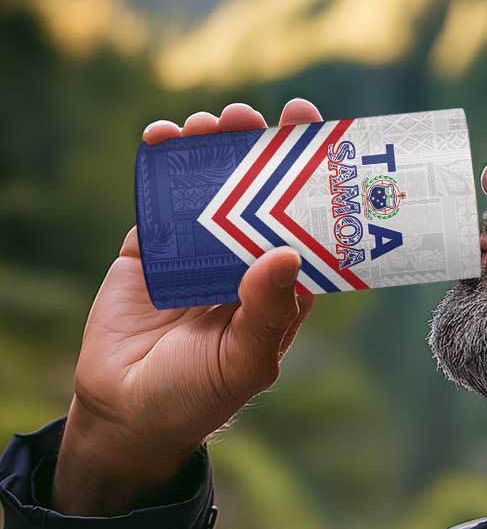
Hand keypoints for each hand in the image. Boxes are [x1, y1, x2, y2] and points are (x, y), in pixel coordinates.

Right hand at [52, 99, 323, 515]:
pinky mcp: (153, 247)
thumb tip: (286, 253)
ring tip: (214, 123)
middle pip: (262, 194)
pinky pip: (160, 198)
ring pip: (213, 186)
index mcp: (281, 287)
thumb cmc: (199, 396)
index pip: (306, 224)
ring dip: (215, 148)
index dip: (314, 180)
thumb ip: (267, 312)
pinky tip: (165, 137)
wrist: (127, 412)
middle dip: (263, 150)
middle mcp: (245, 261)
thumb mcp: (244, 362)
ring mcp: (198, 251)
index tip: (317, 135)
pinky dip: (162, 163)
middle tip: (261, 116)